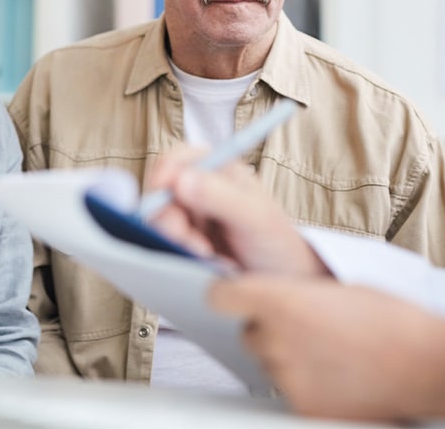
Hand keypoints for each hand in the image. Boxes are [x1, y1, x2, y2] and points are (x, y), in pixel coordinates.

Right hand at [147, 145, 326, 275]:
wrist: (285, 283)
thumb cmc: (278, 245)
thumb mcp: (257, 218)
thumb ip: (222, 197)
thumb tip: (181, 180)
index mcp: (218, 172)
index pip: (178, 160)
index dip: (165, 173)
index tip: (164, 192)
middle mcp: (199, 191)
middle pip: (160, 194)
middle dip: (169, 218)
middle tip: (188, 240)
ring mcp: (189, 219)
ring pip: (159, 222)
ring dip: (176, 240)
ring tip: (206, 257)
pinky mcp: (183, 244)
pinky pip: (164, 245)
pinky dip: (179, 256)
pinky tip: (206, 265)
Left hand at [210, 276, 444, 421]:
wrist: (432, 365)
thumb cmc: (393, 320)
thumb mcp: (334, 287)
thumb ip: (290, 291)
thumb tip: (266, 293)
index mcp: (280, 301)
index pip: (220, 297)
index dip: (227, 295)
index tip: (234, 296)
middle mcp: (276, 339)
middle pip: (247, 332)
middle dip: (267, 328)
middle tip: (306, 328)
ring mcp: (287, 376)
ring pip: (268, 361)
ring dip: (287, 356)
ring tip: (330, 351)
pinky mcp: (302, 407)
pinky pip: (287, 390)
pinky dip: (305, 383)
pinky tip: (337, 375)